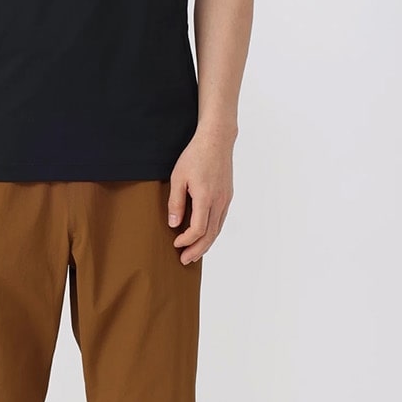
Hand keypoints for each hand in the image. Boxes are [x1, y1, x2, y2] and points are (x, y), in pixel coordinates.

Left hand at [168, 126, 234, 264]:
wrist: (217, 140)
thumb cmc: (195, 156)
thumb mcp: (178, 177)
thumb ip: (176, 202)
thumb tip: (174, 224)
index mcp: (205, 197)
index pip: (198, 229)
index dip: (187, 240)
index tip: (176, 244)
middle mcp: (219, 201)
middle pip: (210, 234)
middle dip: (197, 250)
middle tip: (186, 260)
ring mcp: (225, 199)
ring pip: (217, 229)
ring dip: (206, 244)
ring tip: (195, 254)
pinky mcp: (227, 196)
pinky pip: (221, 219)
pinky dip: (213, 232)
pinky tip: (205, 236)